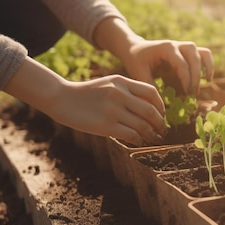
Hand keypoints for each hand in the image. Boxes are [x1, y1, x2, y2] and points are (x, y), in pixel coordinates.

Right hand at [4, 58, 166, 145]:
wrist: (61, 98)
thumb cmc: (88, 94)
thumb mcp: (109, 84)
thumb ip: (129, 92)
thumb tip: (151, 108)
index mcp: (122, 82)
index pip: (152, 93)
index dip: (161, 106)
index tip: (162, 114)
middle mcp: (119, 94)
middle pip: (151, 111)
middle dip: (160, 123)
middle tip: (162, 130)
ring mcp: (112, 110)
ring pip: (143, 125)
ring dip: (152, 135)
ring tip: (155, 139)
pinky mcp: (105, 125)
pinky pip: (131, 135)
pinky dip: (139, 140)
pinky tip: (138, 142)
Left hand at [123, 38, 213, 95]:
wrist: (135, 48)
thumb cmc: (136, 61)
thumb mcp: (139, 73)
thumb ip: (151, 87)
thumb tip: (163, 105)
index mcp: (165, 48)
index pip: (182, 64)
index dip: (186, 80)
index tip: (185, 94)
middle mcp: (178, 45)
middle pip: (195, 58)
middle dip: (196, 77)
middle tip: (191, 93)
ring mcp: (184, 47)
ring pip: (204, 53)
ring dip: (207, 68)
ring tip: (206, 82)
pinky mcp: (188, 52)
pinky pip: (205, 54)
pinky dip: (209, 65)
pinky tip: (207, 78)